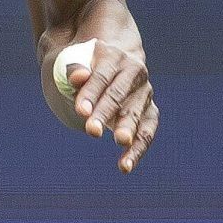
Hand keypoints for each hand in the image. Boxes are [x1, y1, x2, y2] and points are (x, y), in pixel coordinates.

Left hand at [60, 40, 159, 172]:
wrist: (108, 66)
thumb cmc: (84, 66)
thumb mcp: (73, 61)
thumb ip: (73, 68)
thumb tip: (78, 77)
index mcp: (114, 56)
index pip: (102, 76)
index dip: (90, 93)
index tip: (80, 111)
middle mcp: (134, 72)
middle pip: (118, 95)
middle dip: (104, 114)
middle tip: (91, 131)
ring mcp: (144, 93)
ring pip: (136, 115)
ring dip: (127, 131)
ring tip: (119, 146)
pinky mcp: (149, 112)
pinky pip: (146, 132)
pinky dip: (137, 149)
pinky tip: (125, 166)